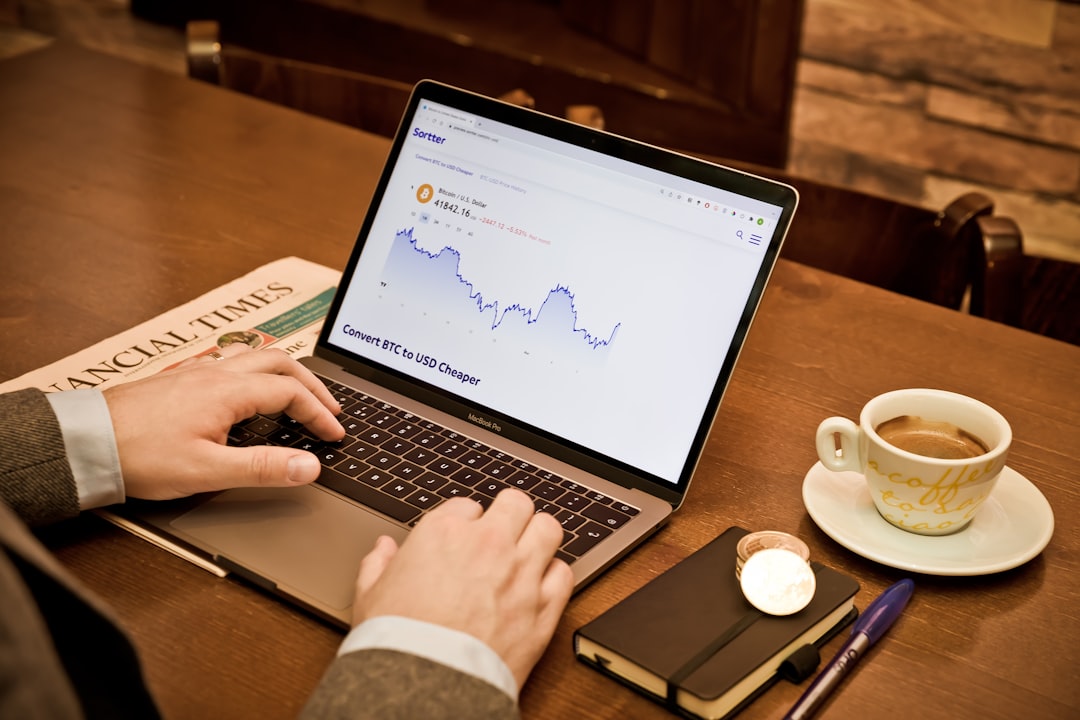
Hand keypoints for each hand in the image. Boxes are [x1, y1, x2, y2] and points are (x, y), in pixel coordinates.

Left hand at [103, 347, 343, 499]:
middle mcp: (216, 373)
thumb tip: (309, 466)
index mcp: (229, 392)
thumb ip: (263, 468)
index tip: (334, 435)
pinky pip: (230, 363)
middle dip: (312, 385)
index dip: (319, 413)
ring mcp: (196, 373)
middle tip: (330, 408)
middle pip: (280, 363)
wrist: (84, 441)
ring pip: (255, 357)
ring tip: (298, 393)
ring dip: (285, 373)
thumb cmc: (139, 456)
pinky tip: (247, 390)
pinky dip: (256, 372)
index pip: (291, 393)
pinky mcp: (179, 379)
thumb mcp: (207, 471)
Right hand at [354, 489, 573, 688]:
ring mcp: (521, 573)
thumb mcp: (370, 596)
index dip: (465, 523)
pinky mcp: (544, 606)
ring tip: (529, 550)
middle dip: (510, 515)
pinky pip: (564, 573)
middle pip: (516, 503)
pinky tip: (540, 586)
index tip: (462, 539)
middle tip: (504, 532)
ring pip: (549, 528)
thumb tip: (383, 549)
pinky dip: (554, 576)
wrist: (428, 683)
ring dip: (538, 536)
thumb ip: (378, 564)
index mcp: (444, 533)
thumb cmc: (399, 640)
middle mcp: (488, 544)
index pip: (467, 506)